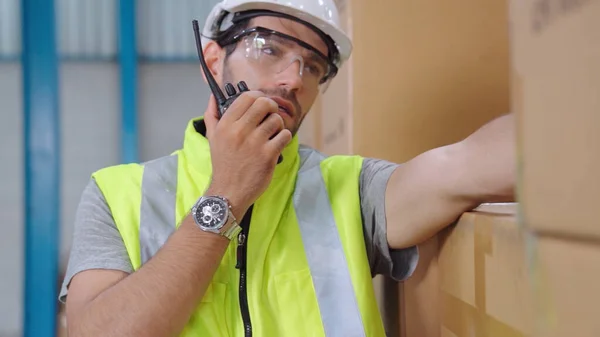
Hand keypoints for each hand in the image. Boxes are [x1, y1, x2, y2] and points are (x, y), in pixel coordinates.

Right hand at [203, 92, 291, 216]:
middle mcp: (239, 131)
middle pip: (264, 103)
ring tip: (272, 134)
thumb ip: (212, 115)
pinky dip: (284, 138)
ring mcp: (255, 143)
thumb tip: (214, 97)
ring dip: (278, 125)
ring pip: (277, 119)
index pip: (247, 97)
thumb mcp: (212, 137)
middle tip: (271, 116)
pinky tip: (277, 144)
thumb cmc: (223, 164)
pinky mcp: (268, 155)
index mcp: (226, 125)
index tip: (261, 105)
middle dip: (272, 107)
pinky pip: (285, 135)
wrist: (229, 191)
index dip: (258, 97)